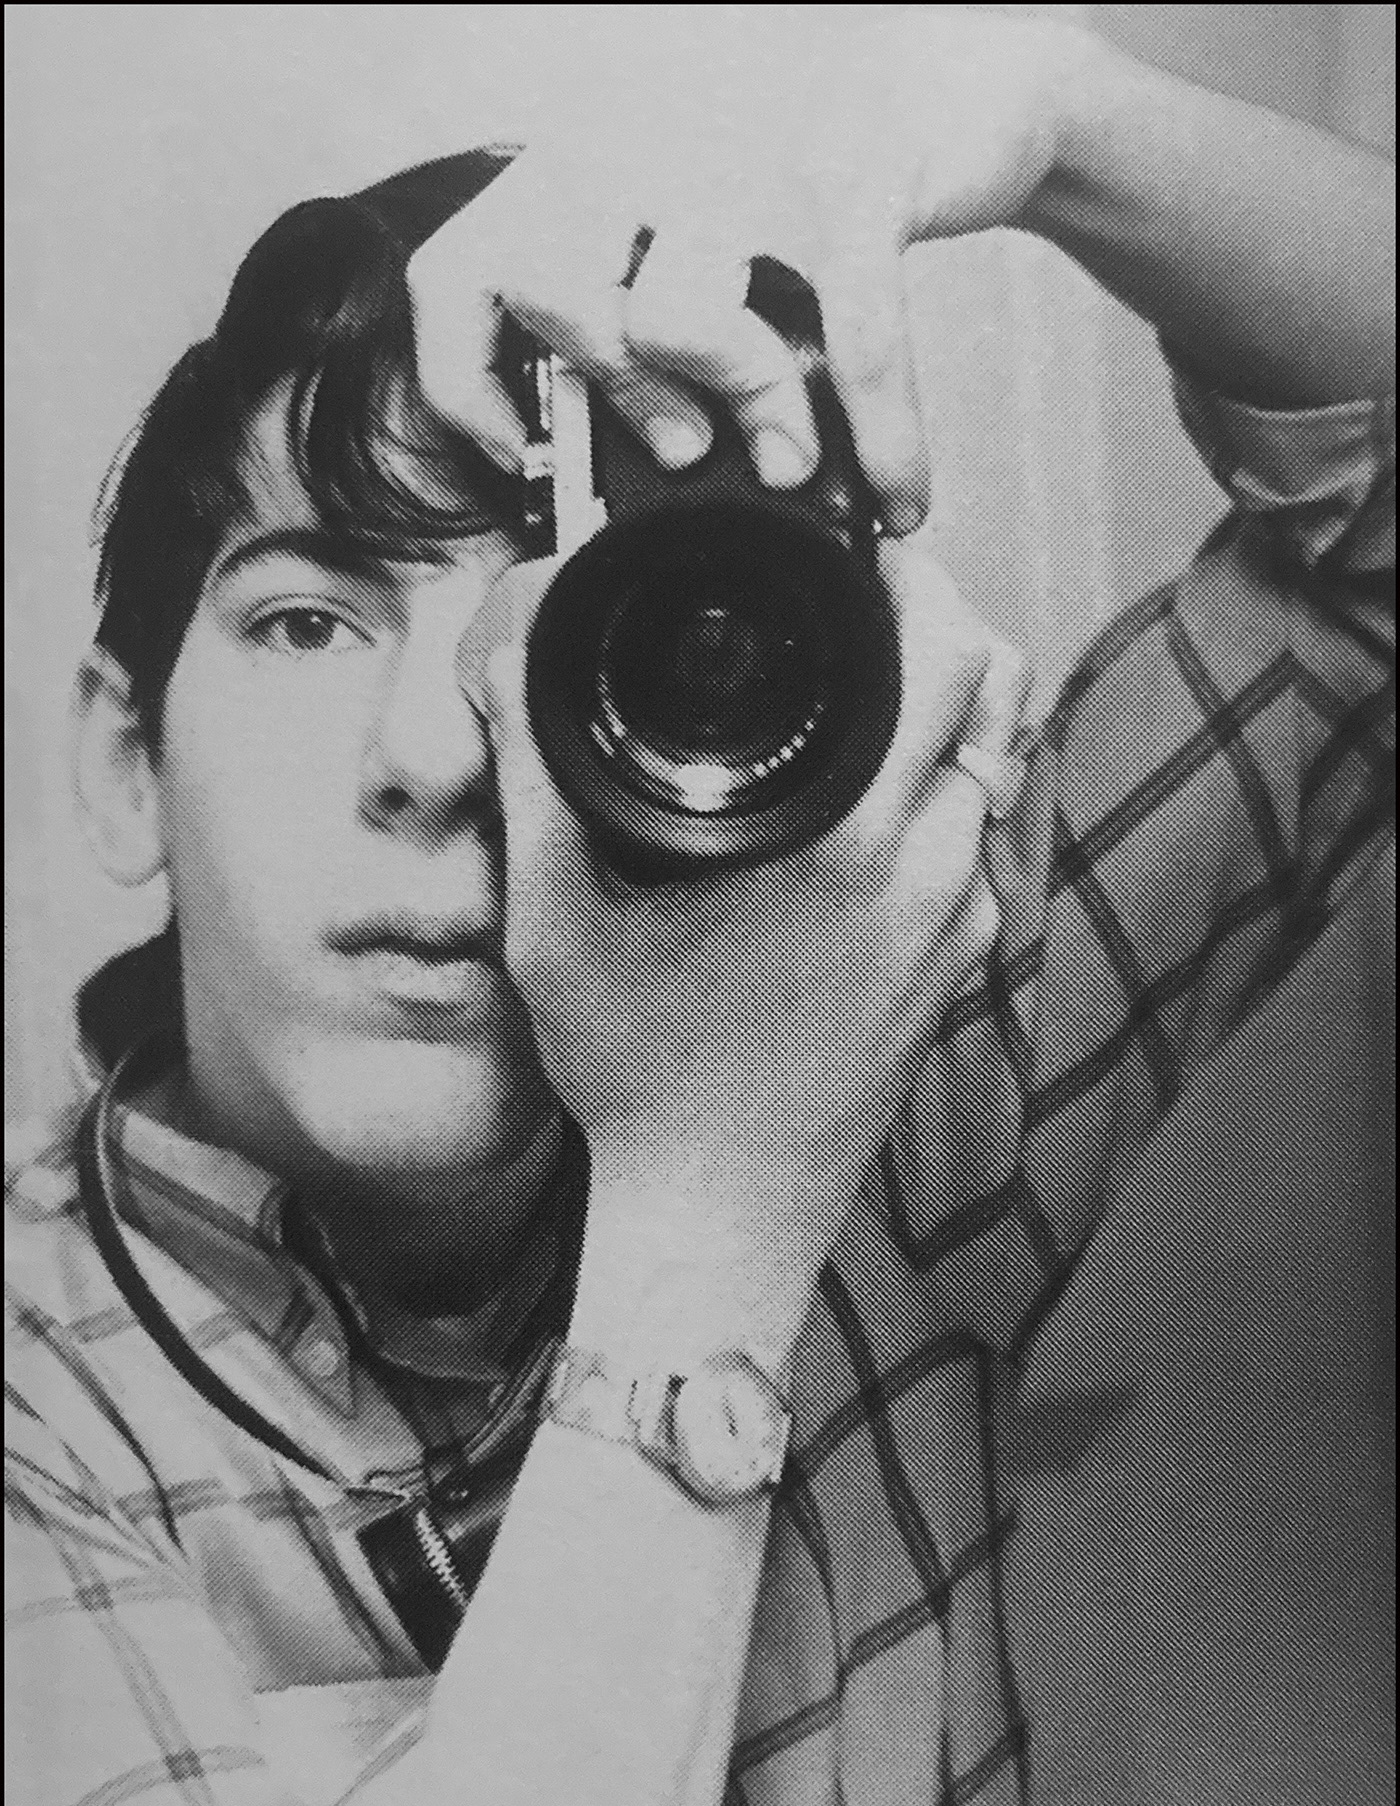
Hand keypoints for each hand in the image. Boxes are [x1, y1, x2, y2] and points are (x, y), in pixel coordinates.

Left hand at [408, 9, 1093, 529]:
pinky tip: (899, 495)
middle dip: (622, 399)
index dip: (466, 381)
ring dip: (746, 409)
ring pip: (677, 317)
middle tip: (687, 451)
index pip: (461, 271)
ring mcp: (750, 151)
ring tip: (789, 462)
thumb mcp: (692, 227)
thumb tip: (612, 465)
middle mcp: (648, 139)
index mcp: (588, 161)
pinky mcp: (859, 175)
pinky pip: (849, 338)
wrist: (954, 80)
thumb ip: (633, 309)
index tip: (522, 452)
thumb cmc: (811, 183)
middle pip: (552, 294)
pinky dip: (883, 436)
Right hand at [478, 530, 1027, 1376]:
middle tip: (854, 601)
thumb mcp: (555, 922)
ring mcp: (959, 923)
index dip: (904, 576)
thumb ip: (534, 781)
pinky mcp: (961, 965)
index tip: (850, 551)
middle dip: (935, 618)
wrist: (721, 1215)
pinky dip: (940, 784)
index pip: (942, 652)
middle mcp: (930, 873)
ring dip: (946, 702)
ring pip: (997, 759)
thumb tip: (514, 664)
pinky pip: (978, 836)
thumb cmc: (639, 1076)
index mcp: (844, 843)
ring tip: (859, 683)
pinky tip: (862, 793)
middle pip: (995, 684)